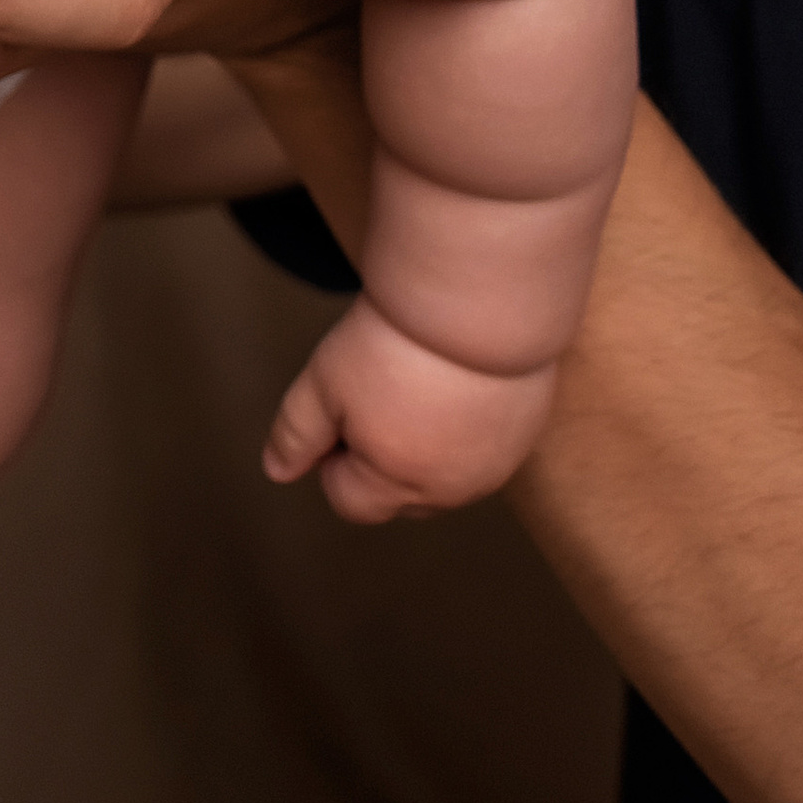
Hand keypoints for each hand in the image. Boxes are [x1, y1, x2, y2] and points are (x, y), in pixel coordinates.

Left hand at [262, 297, 556, 522]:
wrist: (474, 301)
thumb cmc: (393, 343)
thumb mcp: (323, 385)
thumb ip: (296, 436)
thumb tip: (277, 472)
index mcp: (397, 484)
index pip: (349, 501)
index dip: (332, 455)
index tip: (343, 403)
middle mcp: (452, 489)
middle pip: (397, 494)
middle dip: (379, 458)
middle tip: (380, 390)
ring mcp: (495, 466)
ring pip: (442, 474)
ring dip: (425, 444)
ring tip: (421, 381)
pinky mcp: (525, 435)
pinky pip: (482, 449)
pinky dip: (465, 427)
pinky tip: (457, 378)